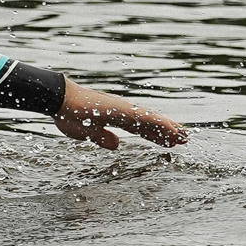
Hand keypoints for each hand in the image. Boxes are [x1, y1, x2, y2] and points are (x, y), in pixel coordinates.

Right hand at [53, 80, 189, 150]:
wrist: (59, 101)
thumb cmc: (68, 115)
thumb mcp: (87, 133)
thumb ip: (103, 138)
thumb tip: (117, 145)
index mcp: (115, 118)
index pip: (141, 129)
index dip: (155, 136)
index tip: (168, 143)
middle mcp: (123, 112)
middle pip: (151, 124)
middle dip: (167, 133)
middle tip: (184, 140)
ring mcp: (124, 109)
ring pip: (152, 120)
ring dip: (169, 128)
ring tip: (185, 136)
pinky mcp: (122, 109)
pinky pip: (145, 118)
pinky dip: (160, 123)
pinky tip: (172, 129)